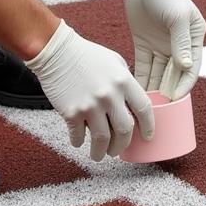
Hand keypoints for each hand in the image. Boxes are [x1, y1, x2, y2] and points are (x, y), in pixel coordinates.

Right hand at [25, 21, 154, 160]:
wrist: (56, 51)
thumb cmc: (86, 55)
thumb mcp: (114, 62)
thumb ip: (126, 82)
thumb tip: (133, 104)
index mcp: (123, 81)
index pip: (144, 110)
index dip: (148, 127)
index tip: (147, 137)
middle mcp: (109, 95)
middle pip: (125, 130)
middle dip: (123, 145)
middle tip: (118, 150)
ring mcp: (90, 105)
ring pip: (103, 140)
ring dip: (102, 152)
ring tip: (99, 154)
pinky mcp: (71, 112)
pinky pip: (78, 136)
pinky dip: (79, 142)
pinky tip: (79, 141)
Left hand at [118, 0, 205, 100]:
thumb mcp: (177, 16)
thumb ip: (181, 41)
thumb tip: (185, 66)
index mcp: (193, 39)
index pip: (191, 69)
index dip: (184, 85)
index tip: (175, 99)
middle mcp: (179, 46)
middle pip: (174, 75)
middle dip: (168, 92)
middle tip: (158, 108)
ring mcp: (161, 45)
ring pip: (159, 74)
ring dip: (153, 88)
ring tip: (144, 104)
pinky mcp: (144, 44)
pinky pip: (144, 66)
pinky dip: (141, 79)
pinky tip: (135, 92)